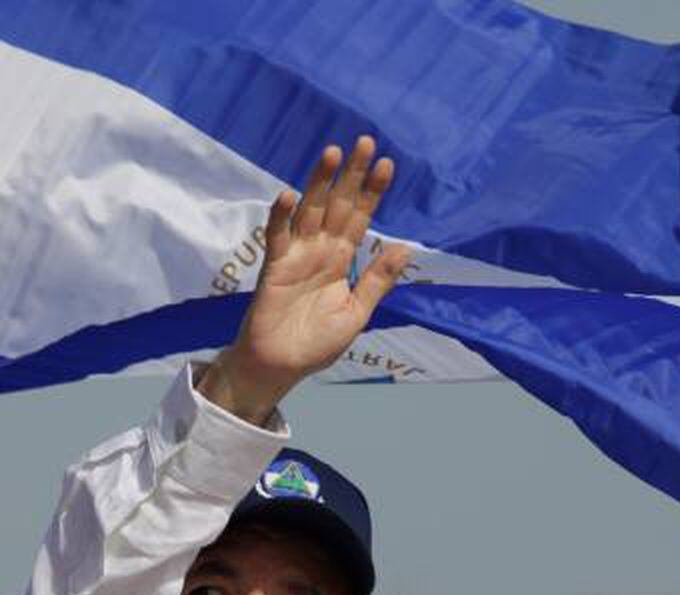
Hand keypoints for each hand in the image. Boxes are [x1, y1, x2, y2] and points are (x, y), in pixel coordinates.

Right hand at [200, 136, 410, 424]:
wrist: (281, 367)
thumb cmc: (316, 344)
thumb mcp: (357, 312)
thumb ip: (377, 280)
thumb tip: (406, 248)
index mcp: (341, 260)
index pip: (360, 218)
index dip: (372, 192)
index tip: (387, 164)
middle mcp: (320, 250)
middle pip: (338, 205)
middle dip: (351, 175)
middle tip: (365, 141)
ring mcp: (296, 255)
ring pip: (310, 211)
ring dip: (319, 183)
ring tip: (332, 154)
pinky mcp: (274, 267)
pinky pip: (277, 237)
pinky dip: (281, 217)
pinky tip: (288, 195)